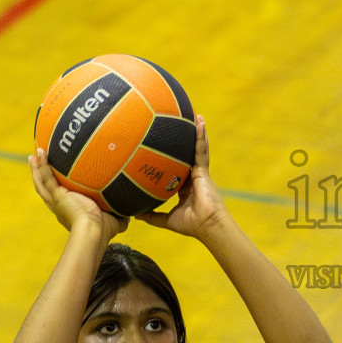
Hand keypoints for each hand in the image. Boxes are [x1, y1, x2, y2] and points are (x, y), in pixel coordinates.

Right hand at [30, 148, 128, 240]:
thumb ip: (121, 214)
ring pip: (42, 181)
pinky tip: (38, 154)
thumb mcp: (114, 219)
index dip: (58, 185)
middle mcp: (60, 205)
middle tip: (38, 161)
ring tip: (36, 153)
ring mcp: (56, 200)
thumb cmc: (104, 230)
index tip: (57, 175)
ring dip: (37, 167)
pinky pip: (46, 178)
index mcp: (70, 210)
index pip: (62, 194)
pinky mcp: (57, 195)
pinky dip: (41, 166)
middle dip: (42, 173)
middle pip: (46, 186)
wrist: (94, 231)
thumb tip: (132, 211)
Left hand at [138, 115, 226, 238]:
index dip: (173, 158)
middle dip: (187, 141)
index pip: (178, 168)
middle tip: (181, 125)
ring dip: (197, 133)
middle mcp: (192, 177)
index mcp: (185, 187)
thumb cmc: (191, 224)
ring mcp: (199, 172)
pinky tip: (199, 123)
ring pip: (197, 149)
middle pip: (188, 154)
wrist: (207, 225)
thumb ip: (152, 216)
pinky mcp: (203, 170)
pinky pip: (201, 150)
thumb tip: (134, 214)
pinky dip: (200, 137)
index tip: (166, 147)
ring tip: (195, 117)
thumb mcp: (166, 220)